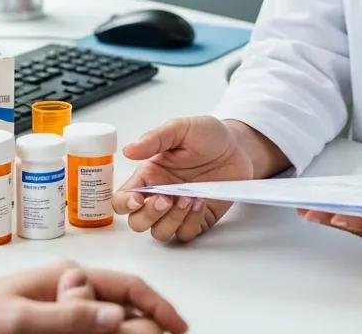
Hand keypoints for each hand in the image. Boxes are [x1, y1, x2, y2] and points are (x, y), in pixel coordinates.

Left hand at [0, 260, 187, 333]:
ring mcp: (61, 304)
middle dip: (149, 321)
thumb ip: (68, 316)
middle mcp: (70, 287)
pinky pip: (88, 327)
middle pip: (122, 304)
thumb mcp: (19, 321)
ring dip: (130, 330)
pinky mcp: (50, 323)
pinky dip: (106, 333)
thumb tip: (118, 317)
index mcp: (68, 277)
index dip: (156, 306)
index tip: (179, 327)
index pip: (126, 287)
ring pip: (108, 319)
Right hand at [113, 115, 253, 242]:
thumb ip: (155, 138)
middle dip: (149, 215)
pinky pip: (186, 234)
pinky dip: (191, 222)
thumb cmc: (208, 135)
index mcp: (150, 175)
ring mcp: (178, 210)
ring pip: (160, 232)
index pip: (123, 199)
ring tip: (189, 197)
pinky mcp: (198, 219)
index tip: (138, 198)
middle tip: (167, 198)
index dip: (125, 204)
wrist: (238, 146)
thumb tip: (127, 150)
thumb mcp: (181, 128)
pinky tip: (201, 201)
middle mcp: (160, 195)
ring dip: (172, 219)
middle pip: (138, 222)